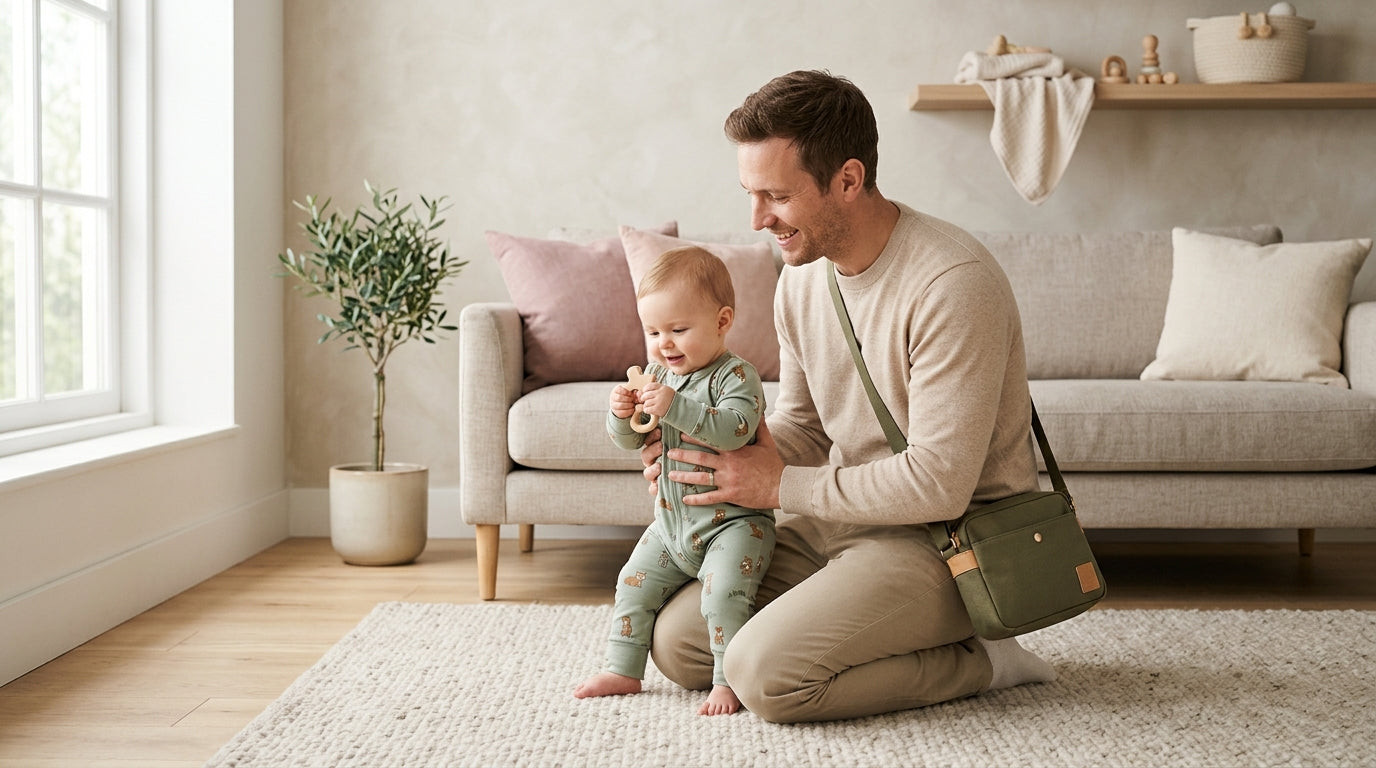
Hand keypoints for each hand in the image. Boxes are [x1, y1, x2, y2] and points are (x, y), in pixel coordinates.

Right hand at [609, 384, 636, 419]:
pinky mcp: (616, 412)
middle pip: (619, 398)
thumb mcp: (631, 391)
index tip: (631, 393)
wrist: (624, 403)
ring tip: (633, 404)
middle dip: (628, 399)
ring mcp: (613, 405)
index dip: (626, 392)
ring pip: (620, 405)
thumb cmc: (628, 396)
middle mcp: (613, 397)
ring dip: (628, 405)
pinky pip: (621, 412)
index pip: (619, 389)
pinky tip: (632, 409)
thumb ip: (635, 391)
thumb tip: (638, 393)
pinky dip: (628, 411)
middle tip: (633, 400)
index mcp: (616, 390)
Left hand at [638, 381, 673, 417]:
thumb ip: (654, 390)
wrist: (679, 408)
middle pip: (646, 394)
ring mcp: (659, 401)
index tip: (645, 392)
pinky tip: (651, 410)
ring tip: (650, 406)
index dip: (645, 389)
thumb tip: (638, 393)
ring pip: (646, 403)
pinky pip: (646, 409)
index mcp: (662, 387)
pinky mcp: (657, 409)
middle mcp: (660, 393)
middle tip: (646, 400)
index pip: (649, 386)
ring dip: (646, 405)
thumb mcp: (664, 391)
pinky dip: (647, 410)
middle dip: (644, 398)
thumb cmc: (669, 399)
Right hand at [640, 429, 708, 493]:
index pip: (650, 441)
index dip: (652, 436)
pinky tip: (659, 487)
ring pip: (647, 472)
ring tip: (660, 466)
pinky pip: (653, 489)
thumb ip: (684, 434)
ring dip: (652, 469)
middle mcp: (655, 461)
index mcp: (659, 448)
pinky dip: (655, 488)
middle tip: (661, 446)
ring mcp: (656, 475)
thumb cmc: (695, 455)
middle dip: (652, 450)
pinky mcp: (661, 488)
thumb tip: (684, 417)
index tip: (659, 431)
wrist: (704, 478)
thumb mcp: (690, 444)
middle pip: (646, 456)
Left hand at [668, 421, 782, 509]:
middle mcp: (728, 465)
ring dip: (683, 476)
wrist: (781, 486)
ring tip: (669, 474)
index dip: (694, 437)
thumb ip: (760, 427)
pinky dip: (696, 499)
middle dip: (682, 455)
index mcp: (735, 451)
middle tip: (668, 452)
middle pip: (700, 458)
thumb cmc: (774, 465)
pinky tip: (684, 499)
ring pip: (700, 478)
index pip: (710, 441)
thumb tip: (758, 411)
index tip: (681, 433)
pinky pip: (709, 498)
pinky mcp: (730, 495)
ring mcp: (728, 481)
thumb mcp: (767, 443)